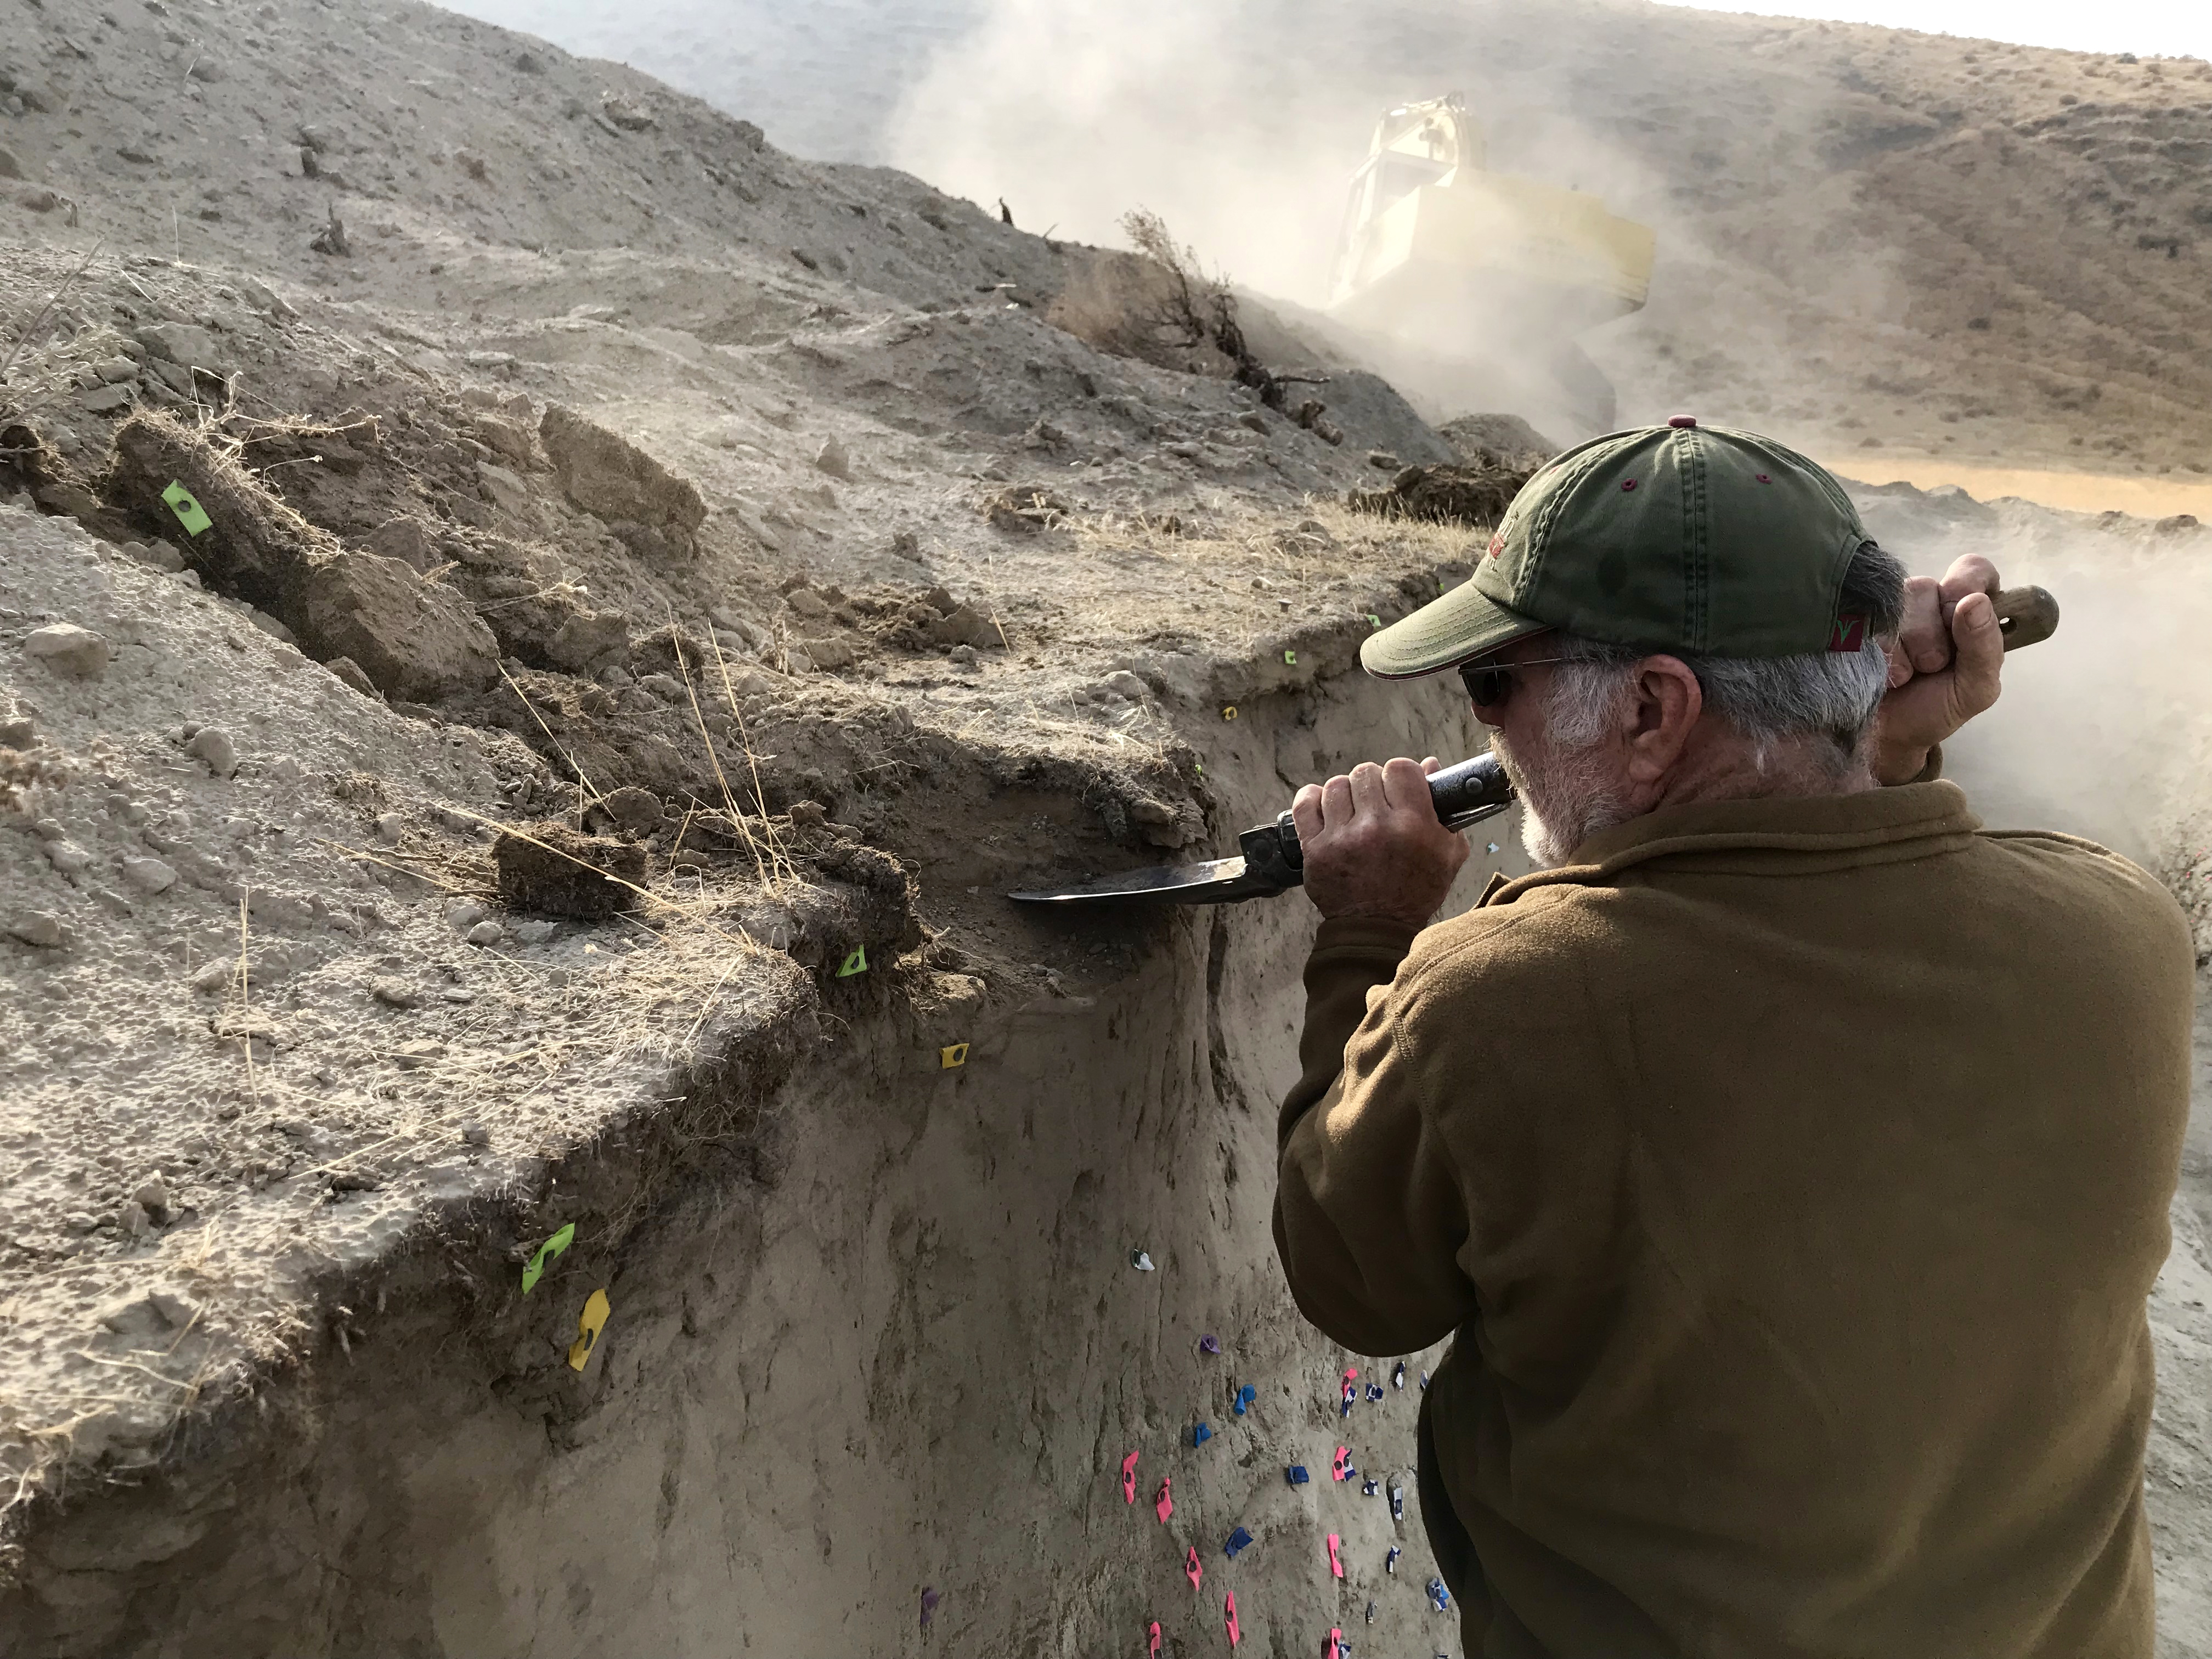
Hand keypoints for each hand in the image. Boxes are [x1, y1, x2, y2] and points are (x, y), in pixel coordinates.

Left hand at [1291, 757, 1469, 926]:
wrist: (1377, 929)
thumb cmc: (1415, 891)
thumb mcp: (1446, 853)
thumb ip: (1444, 808)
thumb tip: (1430, 765)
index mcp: (1412, 825)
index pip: (1400, 768)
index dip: (1400, 775)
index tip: (1398, 789)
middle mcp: (1375, 827)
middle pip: (1365, 773)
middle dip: (1372, 786)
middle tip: (1375, 805)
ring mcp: (1341, 838)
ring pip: (1336, 786)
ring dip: (1346, 795)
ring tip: (1353, 813)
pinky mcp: (1315, 850)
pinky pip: (1306, 804)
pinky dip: (1313, 800)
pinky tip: (1326, 809)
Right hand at [1868, 554, 2004, 785]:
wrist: (1884, 737)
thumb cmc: (1935, 709)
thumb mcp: (1975, 688)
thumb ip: (1985, 647)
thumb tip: (1974, 602)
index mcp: (1965, 608)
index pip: (1973, 568)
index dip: (1967, 586)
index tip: (1960, 616)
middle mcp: (1926, 600)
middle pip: (1929, 588)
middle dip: (1932, 637)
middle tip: (1931, 667)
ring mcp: (1886, 607)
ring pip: (1895, 604)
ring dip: (1904, 649)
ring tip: (1903, 676)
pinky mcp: (1854, 619)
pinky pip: (1865, 620)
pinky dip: (1879, 654)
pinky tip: (1881, 674)